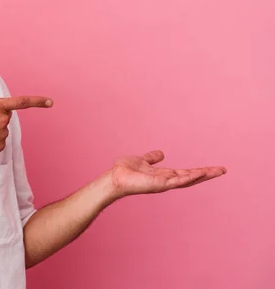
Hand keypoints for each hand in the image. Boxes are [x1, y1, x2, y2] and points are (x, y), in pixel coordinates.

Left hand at [109, 150, 226, 198]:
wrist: (114, 178)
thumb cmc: (125, 172)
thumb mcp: (142, 161)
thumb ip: (152, 158)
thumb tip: (161, 153)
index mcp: (164, 175)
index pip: (185, 173)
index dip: (199, 171)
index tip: (213, 168)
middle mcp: (166, 180)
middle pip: (191, 177)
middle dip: (207, 174)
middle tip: (223, 170)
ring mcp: (164, 184)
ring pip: (188, 180)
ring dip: (202, 175)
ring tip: (217, 171)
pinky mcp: (159, 185)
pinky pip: (177, 181)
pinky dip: (188, 177)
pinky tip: (199, 173)